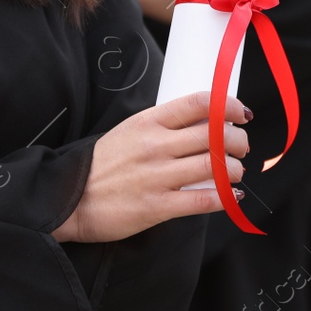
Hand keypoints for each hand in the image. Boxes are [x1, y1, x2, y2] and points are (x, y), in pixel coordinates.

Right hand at [53, 91, 251, 243]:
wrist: (68, 199)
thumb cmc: (101, 165)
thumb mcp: (129, 132)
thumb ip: (163, 126)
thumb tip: (203, 123)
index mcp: (148, 122)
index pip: (198, 104)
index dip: (228, 105)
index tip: (242, 113)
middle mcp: (155, 145)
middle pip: (213, 134)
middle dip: (238, 140)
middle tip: (241, 147)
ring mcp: (156, 176)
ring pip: (213, 166)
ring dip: (234, 169)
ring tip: (236, 172)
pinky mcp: (156, 206)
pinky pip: (202, 200)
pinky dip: (225, 198)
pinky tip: (233, 196)